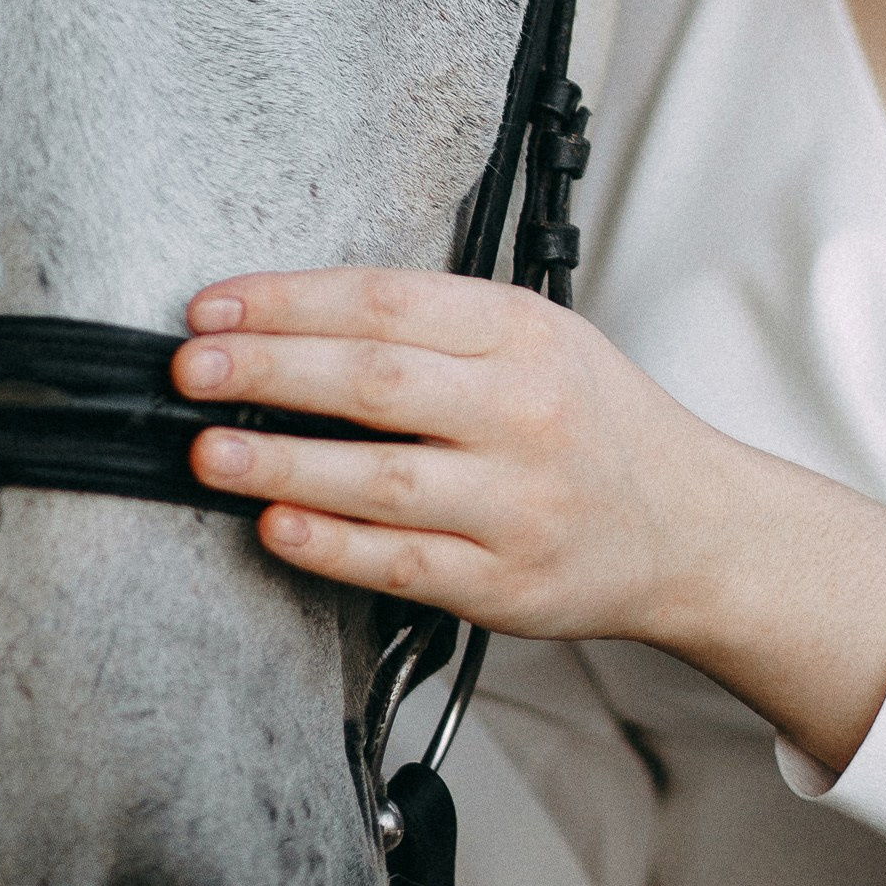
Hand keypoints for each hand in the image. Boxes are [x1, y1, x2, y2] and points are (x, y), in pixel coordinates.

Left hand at [175, 270, 885, 776]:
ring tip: (208, 451)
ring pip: (381, 478)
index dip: (287, 300)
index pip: (386, 302)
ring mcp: (518, 503)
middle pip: (374, 381)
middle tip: (189, 370)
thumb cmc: (599, 424)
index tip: (214, 308)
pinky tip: (275, 526)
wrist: (695, 529)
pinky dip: (331, 545)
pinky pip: (401, 565)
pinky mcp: (507, 585)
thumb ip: (434, 329)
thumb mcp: (541, 338)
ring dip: (280, 463)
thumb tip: (291, 324)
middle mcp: (524, 412)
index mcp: (526, 333)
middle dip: (267, 370)